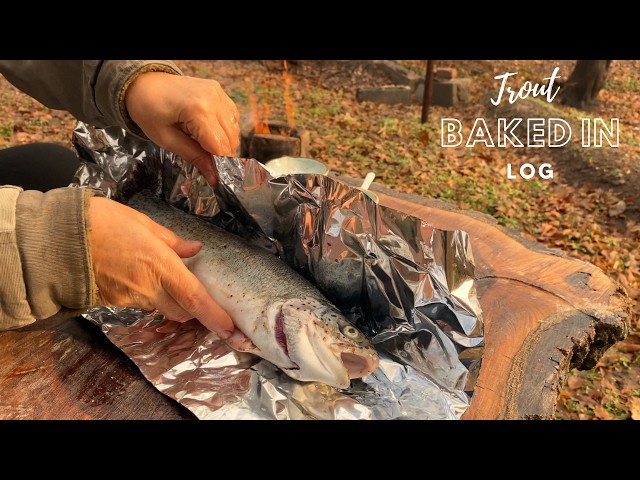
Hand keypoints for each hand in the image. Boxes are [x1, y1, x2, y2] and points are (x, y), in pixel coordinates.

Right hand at [88, 196, 234, 338]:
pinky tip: (139, 274)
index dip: (217, 319)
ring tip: (163, 275)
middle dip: (194, 307)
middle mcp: (148, 289)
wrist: (54, 240)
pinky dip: (148, 294)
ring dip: (170, 300)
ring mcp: (130, 299)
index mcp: (161, 267)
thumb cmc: (101, 222)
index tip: (234, 332)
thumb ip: (172, 241)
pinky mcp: (115, 302)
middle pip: (182, 312)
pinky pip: (141, 303)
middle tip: (197, 291)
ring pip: (162, 308)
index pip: (196, 300)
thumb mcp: (143, 223)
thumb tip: (195, 249)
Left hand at [125, 72, 239, 185]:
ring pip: (234, 129)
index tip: (213, 176)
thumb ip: (194, 157)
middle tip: (205, 159)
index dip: (219, 164)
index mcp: (198, 110)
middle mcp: (213, 98)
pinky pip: (232, 117)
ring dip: (224, 142)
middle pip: (231, 139)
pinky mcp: (219, 90)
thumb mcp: (166, 139)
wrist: (143, 84)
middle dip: (221, 154)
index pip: (220, 146)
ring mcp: (218, 92)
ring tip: (203, 142)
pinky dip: (225, 129)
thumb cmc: (148, 111)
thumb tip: (214, 177)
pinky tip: (209, 130)